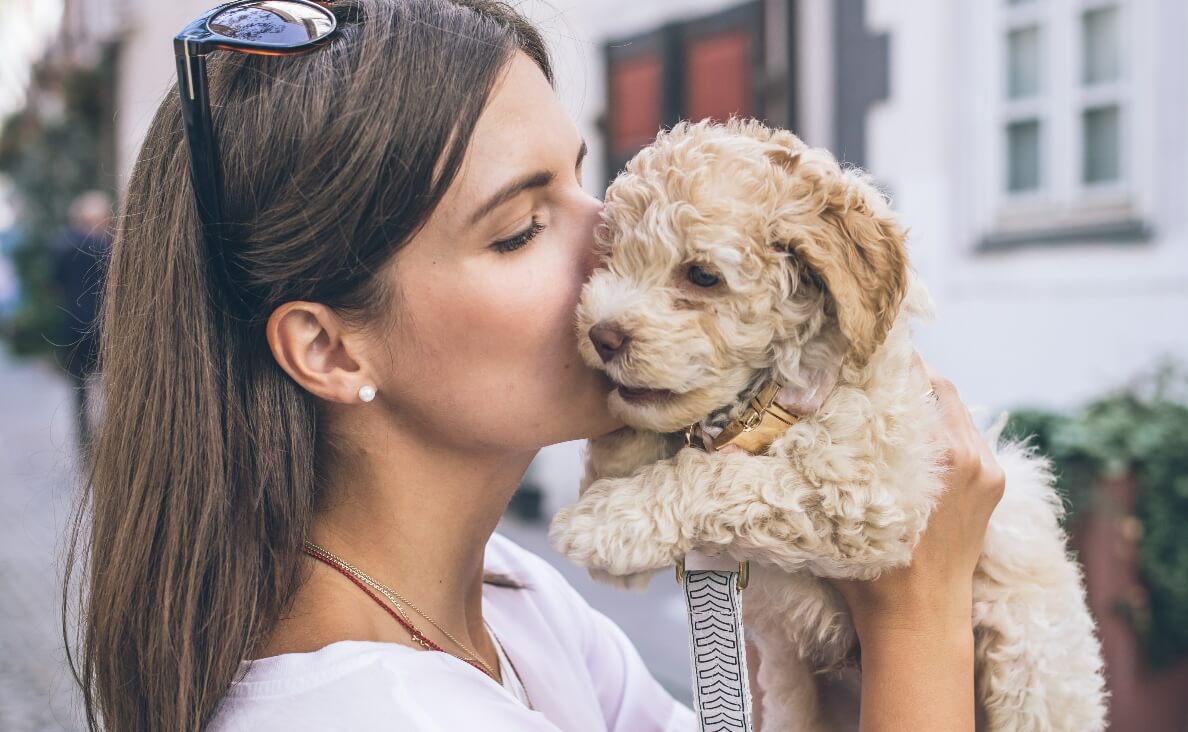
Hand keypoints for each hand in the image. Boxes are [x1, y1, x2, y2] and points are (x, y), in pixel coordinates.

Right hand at [829, 351, 1005, 637]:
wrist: (921, 619)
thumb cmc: (873, 571)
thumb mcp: (845, 505)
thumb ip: (832, 457)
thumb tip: (788, 419)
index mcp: (937, 454)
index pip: (916, 379)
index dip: (888, 358)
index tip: (861, 346)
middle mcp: (969, 453)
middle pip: (938, 386)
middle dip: (905, 374)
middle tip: (869, 367)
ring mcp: (986, 468)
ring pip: (954, 408)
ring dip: (924, 398)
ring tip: (887, 398)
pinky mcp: (993, 482)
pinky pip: (967, 434)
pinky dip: (941, 424)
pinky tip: (912, 434)